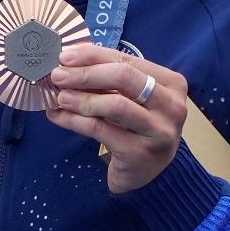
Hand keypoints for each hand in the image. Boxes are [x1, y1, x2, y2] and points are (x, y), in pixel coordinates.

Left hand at [45, 44, 187, 194]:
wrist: (150, 174)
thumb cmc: (137, 128)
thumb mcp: (130, 98)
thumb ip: (107, 79)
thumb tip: (68, 62)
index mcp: (171, 83)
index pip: (126, 59)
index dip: (92, 55)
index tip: (64, 56)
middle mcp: (171, 105)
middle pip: (124, 77)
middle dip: (86, 74)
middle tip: (58, 75)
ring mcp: (159, 131)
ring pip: (115, 104)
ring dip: (82, 98)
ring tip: (60, 97)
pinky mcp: (140, 153)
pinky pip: (101, 130)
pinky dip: (75, 120)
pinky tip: (58, 116)